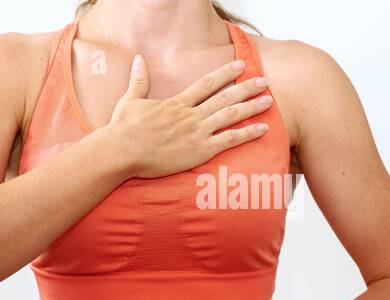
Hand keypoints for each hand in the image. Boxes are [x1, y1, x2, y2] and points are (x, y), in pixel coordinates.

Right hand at [105, 55, 273, 178]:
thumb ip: (138, 80)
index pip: (206, 84)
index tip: (241, 65)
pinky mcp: (199, 150)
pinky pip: (229, 140)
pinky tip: (263, 129)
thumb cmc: (122, 129)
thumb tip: (138, 58)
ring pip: (230, 116)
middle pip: (224, 97)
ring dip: (251, 107)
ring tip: (268, 100)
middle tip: (264, 81)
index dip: (225, 74)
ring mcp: (196, 132)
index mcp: (176, 103)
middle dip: (246, 88)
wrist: (120, 151)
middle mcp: (190, 115)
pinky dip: (247, 134)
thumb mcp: (129, 100)